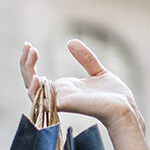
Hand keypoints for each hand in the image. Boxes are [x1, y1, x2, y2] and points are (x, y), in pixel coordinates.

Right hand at [19, 40, 143, 131]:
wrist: (125, 107)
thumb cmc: (113, 95)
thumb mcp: (97, 71)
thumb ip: (85, 58)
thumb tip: (71, 42)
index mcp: (63, 88)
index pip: (36, 77)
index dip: (29, 62)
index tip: (29, 45)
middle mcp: (58, 95)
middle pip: (29, 82)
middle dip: (25, 64)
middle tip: (28, 46)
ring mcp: (60, 101)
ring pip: (31, 92)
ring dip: (27, 74)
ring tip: (32, 55)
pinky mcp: (65, 105)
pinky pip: (43, 102)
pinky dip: (37, 90)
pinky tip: (38, 77)